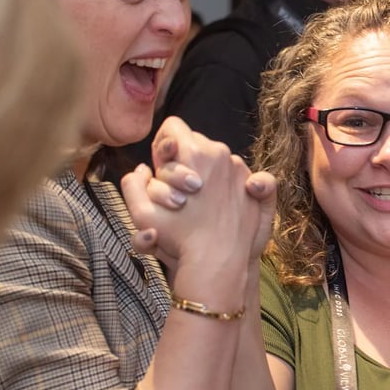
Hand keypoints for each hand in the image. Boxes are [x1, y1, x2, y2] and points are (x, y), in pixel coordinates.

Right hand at [122, 118, 260, 271]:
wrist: (218, 262)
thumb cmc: (179, 238)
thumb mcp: (142, 214)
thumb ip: (133, 185)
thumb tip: (142, 169)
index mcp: (193, 151)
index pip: (173, 127)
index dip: (162, 147)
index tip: (161, 169)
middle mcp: (221, 153)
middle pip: (196, 143)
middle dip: (184, 160)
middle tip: (179, 189)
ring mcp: (241, 169)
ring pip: (217, 159)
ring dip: (206, 173)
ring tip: (199, 202)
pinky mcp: (256, 187)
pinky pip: (238, 174)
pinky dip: (229, 183)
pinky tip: (219, 204)